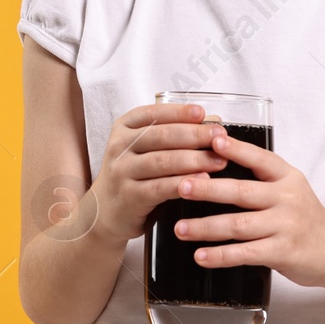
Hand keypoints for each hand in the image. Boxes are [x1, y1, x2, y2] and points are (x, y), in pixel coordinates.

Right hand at [87, 103, 229, 243]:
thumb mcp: (146, 149)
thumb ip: (175, 132)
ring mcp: (122, 171)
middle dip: (195, 135)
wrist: (105, 211)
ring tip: (219, 160)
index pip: (153, 113)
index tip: (202, 113)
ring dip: (195, 160)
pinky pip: (160, 187)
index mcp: (125, 127)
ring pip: (163, 161)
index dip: (179, 112)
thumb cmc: (132, 175)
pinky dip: (183, 183)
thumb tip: (213, 120)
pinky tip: (202, 180)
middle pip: (162, 136)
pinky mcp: (129, 196)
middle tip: (219, 137)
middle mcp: (120, 146)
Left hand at [172, 131, 324, 288]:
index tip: (213, 140)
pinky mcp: (283, 252)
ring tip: (180, 228)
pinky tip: (201, 256)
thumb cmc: (305, 218)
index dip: (235, 149)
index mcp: (287, 177)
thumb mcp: (292, 189)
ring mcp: (286, 226)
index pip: (259, 158)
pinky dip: (221, 256)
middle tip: (181, 186)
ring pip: (238, 225)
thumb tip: (216, 157)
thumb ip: (262, 177)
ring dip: (205, 227)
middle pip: (241, 192)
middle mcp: (287, 198)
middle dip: (208, 188)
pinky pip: (246, 253)